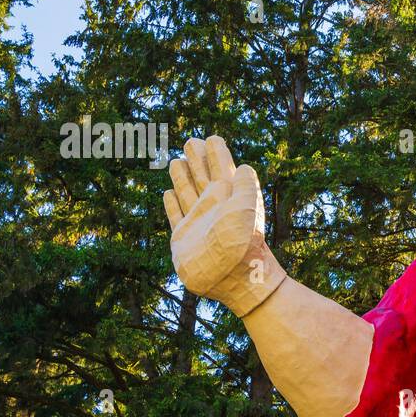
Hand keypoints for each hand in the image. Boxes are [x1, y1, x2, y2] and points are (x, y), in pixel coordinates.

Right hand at [163, 136, 285, 316]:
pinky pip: (176, 215)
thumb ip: (246, 185)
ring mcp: (197, 222)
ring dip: (183, 176)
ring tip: (177, 160)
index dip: (217, 153)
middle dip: (197, 159)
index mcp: (230, 198)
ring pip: (187, 192)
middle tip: (191, 141)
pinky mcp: (183, 238)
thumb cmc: (243, 243)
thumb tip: (244, 167)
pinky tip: (167, 193)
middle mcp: (213, 208)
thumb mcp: (248, 207)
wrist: (232, 279)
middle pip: (202, 177)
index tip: (212, 137)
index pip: (222, 169)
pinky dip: (171, 203)